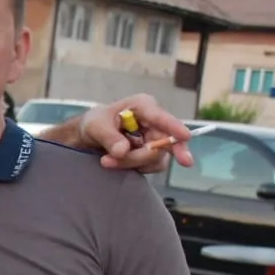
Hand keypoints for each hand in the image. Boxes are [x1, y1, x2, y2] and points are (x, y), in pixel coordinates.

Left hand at [76, 95, 194, 172]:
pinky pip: (151, 166)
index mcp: (143, 106)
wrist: (89, 136)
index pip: (161, 117)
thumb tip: (123, 151)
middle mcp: (155, 121)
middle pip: (162, 143)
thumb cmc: (94, 123)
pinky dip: (133, 168)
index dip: (174, 127)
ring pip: (156, 158)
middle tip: (109, 161)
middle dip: (138, 157)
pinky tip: (115, 162)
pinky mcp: (152, 153)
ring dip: (131, 163)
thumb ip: (109, 137)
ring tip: (106, 160)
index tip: (185, 137)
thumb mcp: (95, 126)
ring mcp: (156, 137)